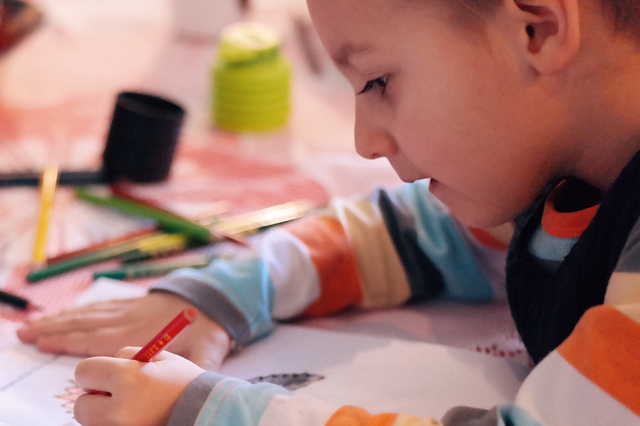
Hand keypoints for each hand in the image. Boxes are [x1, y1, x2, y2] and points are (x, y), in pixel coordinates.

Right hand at [17, 292, 230, 369]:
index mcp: (142, 333)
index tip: (45, 343)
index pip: (99, 339)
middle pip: (85, 325)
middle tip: (25, 334)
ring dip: (61, 319)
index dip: (70, 341)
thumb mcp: (209, 349)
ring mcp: (130, 309)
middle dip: (54, 329)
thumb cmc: (209, 326)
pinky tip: (67, 314)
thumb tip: (195, 379)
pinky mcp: (133, 304)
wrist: (214, 296)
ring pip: (89, 314)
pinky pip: (100, 307)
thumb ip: (199, 366)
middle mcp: (130, 319)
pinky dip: (80, 311)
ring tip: (35, 324)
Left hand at [74, 347, 204, 425]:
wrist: (208, 413)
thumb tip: (105, 366)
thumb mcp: (162, 360)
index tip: (108, 375)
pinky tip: (135, 419)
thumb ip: (130, 358)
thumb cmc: (187, 384)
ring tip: (130, 409)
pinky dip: (113, 425)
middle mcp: (118, 408)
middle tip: (117, 395)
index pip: (84, 371)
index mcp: (128, 378)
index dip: (95, 372)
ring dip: (103, 415)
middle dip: (95, 398)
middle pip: (80, 404)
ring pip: (90, 424)